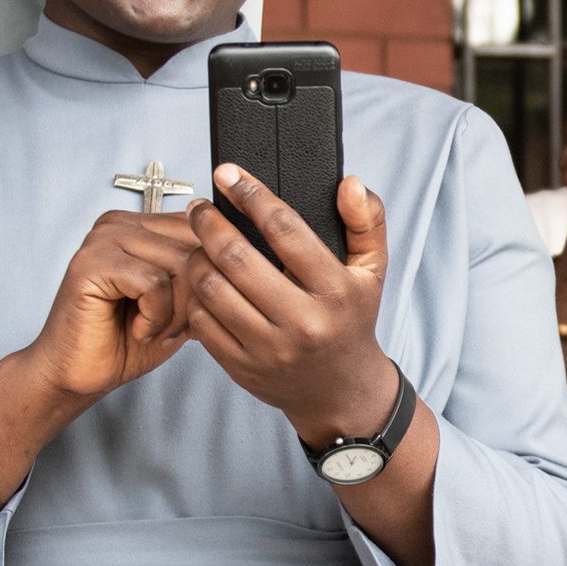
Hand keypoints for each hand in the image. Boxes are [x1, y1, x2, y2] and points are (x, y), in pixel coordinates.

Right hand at [19, 210, 196, 406]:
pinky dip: (155, 315)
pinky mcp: (91, 263)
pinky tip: (138, 328)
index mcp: (140, 226)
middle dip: (195, 297)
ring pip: (178, 264)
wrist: (81, 373)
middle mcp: (119, 224)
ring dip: (176, 310)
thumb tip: (241, 263)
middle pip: (193, 246)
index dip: (208, 277)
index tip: (189, 311)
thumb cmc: (125, 340)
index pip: (200, 230)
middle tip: (172, 325)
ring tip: (154, 327)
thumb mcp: (180, 304)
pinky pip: (153, 281)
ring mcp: (102, 239)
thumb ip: (203, 276)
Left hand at [188, 167, 399, 443]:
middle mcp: (303, 322)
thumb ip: (366, 222)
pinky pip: (202, 321)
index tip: (228, 174)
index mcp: (336, 292)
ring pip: (212, 288)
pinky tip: (202, 280)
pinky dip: (195, 295)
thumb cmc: (350, 321)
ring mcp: (270, 348)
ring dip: (197, 257)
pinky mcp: (242, 367)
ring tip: (200, 244)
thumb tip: (349, 183)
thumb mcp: (371, 271)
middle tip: (202, 208)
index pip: (285, 229)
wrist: (340, 391)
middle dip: (210, 223)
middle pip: (237, 257)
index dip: (251, 195)